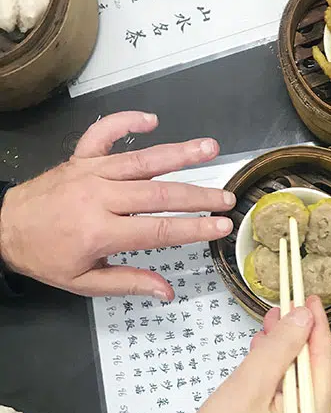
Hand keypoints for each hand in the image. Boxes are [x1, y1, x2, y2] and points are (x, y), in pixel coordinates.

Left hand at [0, 111, 235, 299]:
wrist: (3, 228)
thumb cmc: (45, 257)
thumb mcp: (84, 282)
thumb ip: (128, 283)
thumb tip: (166, 292)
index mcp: (100, 231)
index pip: (158, 230)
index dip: (193, 229)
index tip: (220, 226)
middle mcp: (99, 197)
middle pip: (159, 194)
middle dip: (197, 196)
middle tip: (226, 197)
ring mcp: (90, 172)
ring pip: (142, 160)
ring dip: (179, 153)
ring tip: (210, 148)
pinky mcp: (80, 157)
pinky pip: (104, 133)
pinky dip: (126, 122)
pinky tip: (152, 120)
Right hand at [143, 296, 330, 412]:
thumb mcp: (246, 389)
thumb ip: (279, 350)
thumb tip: (304, 318)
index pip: (324, 363)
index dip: (316, 326)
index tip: (308, 297)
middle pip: (314, 376)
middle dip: (297, 340)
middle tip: (282, 308)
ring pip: (301, 389)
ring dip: (285, 358)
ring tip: (269, 327)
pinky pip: (290, 406)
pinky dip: (278, 381)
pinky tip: (263, 360)